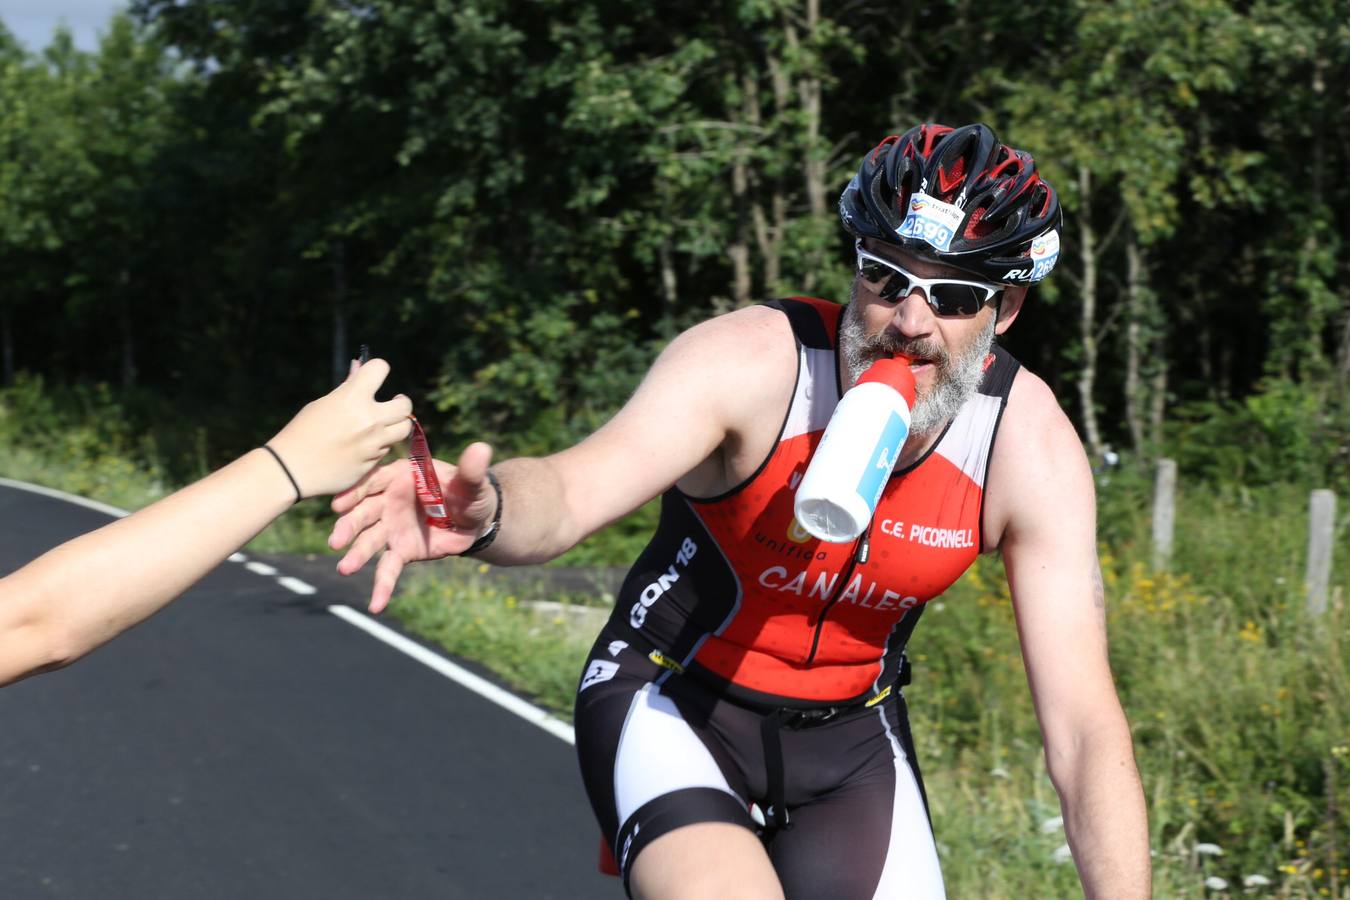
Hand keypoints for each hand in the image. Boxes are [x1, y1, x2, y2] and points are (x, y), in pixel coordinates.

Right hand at [267, 358, 412, 497]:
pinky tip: (365, 445)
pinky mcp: (374, 463)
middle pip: (405, 405)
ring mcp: (374, 443)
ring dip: (396, 424)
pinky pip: (387, 449)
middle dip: (401, 402)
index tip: (374, 374)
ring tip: (383, 424)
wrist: (292, 470)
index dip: (377, 368)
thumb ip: (347, 388)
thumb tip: (359, 366)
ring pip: (403, 429)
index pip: (380, 368)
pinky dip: (381, 444)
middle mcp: (369, 419)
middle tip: (394, 402)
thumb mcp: (322, 404)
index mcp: (352, 398)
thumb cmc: (302, 432)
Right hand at [327, 440, 495, 612]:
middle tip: (337, 540)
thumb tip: (481, 448)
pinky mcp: (401, 549)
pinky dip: (382, 586)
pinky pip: (388, 568)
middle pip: (365, 511)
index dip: (356, 491)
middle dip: (350, 525)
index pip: (375, 480)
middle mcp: (390, 500)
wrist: (475, 519)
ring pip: (370, 540)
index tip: (340, 504)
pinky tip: (376, 604)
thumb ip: (472, 470)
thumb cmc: (470, 493)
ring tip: (345, 568)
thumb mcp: (473, 483)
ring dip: (356, 554)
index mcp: (403, 476)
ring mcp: (392, 526)